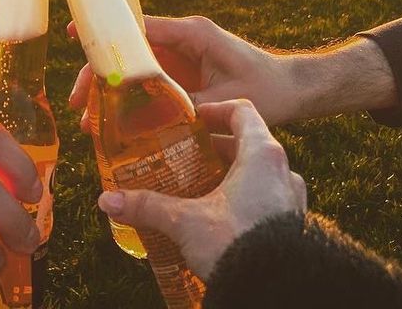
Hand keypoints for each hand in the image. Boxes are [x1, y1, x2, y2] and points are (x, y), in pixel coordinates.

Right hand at [69, 15, 303, 126]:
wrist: (293, 90)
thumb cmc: (268, 88)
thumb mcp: (227, 99)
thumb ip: (189, 107)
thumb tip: (151, 125)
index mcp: (192, 34)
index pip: (138, 28)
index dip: (105, 34)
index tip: (75, 35)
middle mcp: (182, 41)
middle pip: (128, 53)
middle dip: (99, 77)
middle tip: (77, 105)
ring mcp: (181, 58)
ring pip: (133, 71)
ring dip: (111, 95)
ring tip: (90, 125)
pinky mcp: (183, 76)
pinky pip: (148, 85)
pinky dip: (130, 103)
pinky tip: (114, 128)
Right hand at [96, 99, 306, 279]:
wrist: (274, 289)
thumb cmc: (238, 244)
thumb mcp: (186, 222)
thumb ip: (149, 207)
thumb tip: (109, 200)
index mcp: (263, 154)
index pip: (242, 111)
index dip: (215, 111)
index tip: (193, 119)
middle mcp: (283, 170)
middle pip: (247, 144)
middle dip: (215, 149)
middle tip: (185, 157)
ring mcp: (292, 199)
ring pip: (258, 174)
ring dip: (231, 175)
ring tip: (199, 188)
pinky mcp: (293, 225)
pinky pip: (267, 199)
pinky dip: (244, 199)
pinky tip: (219, 218)